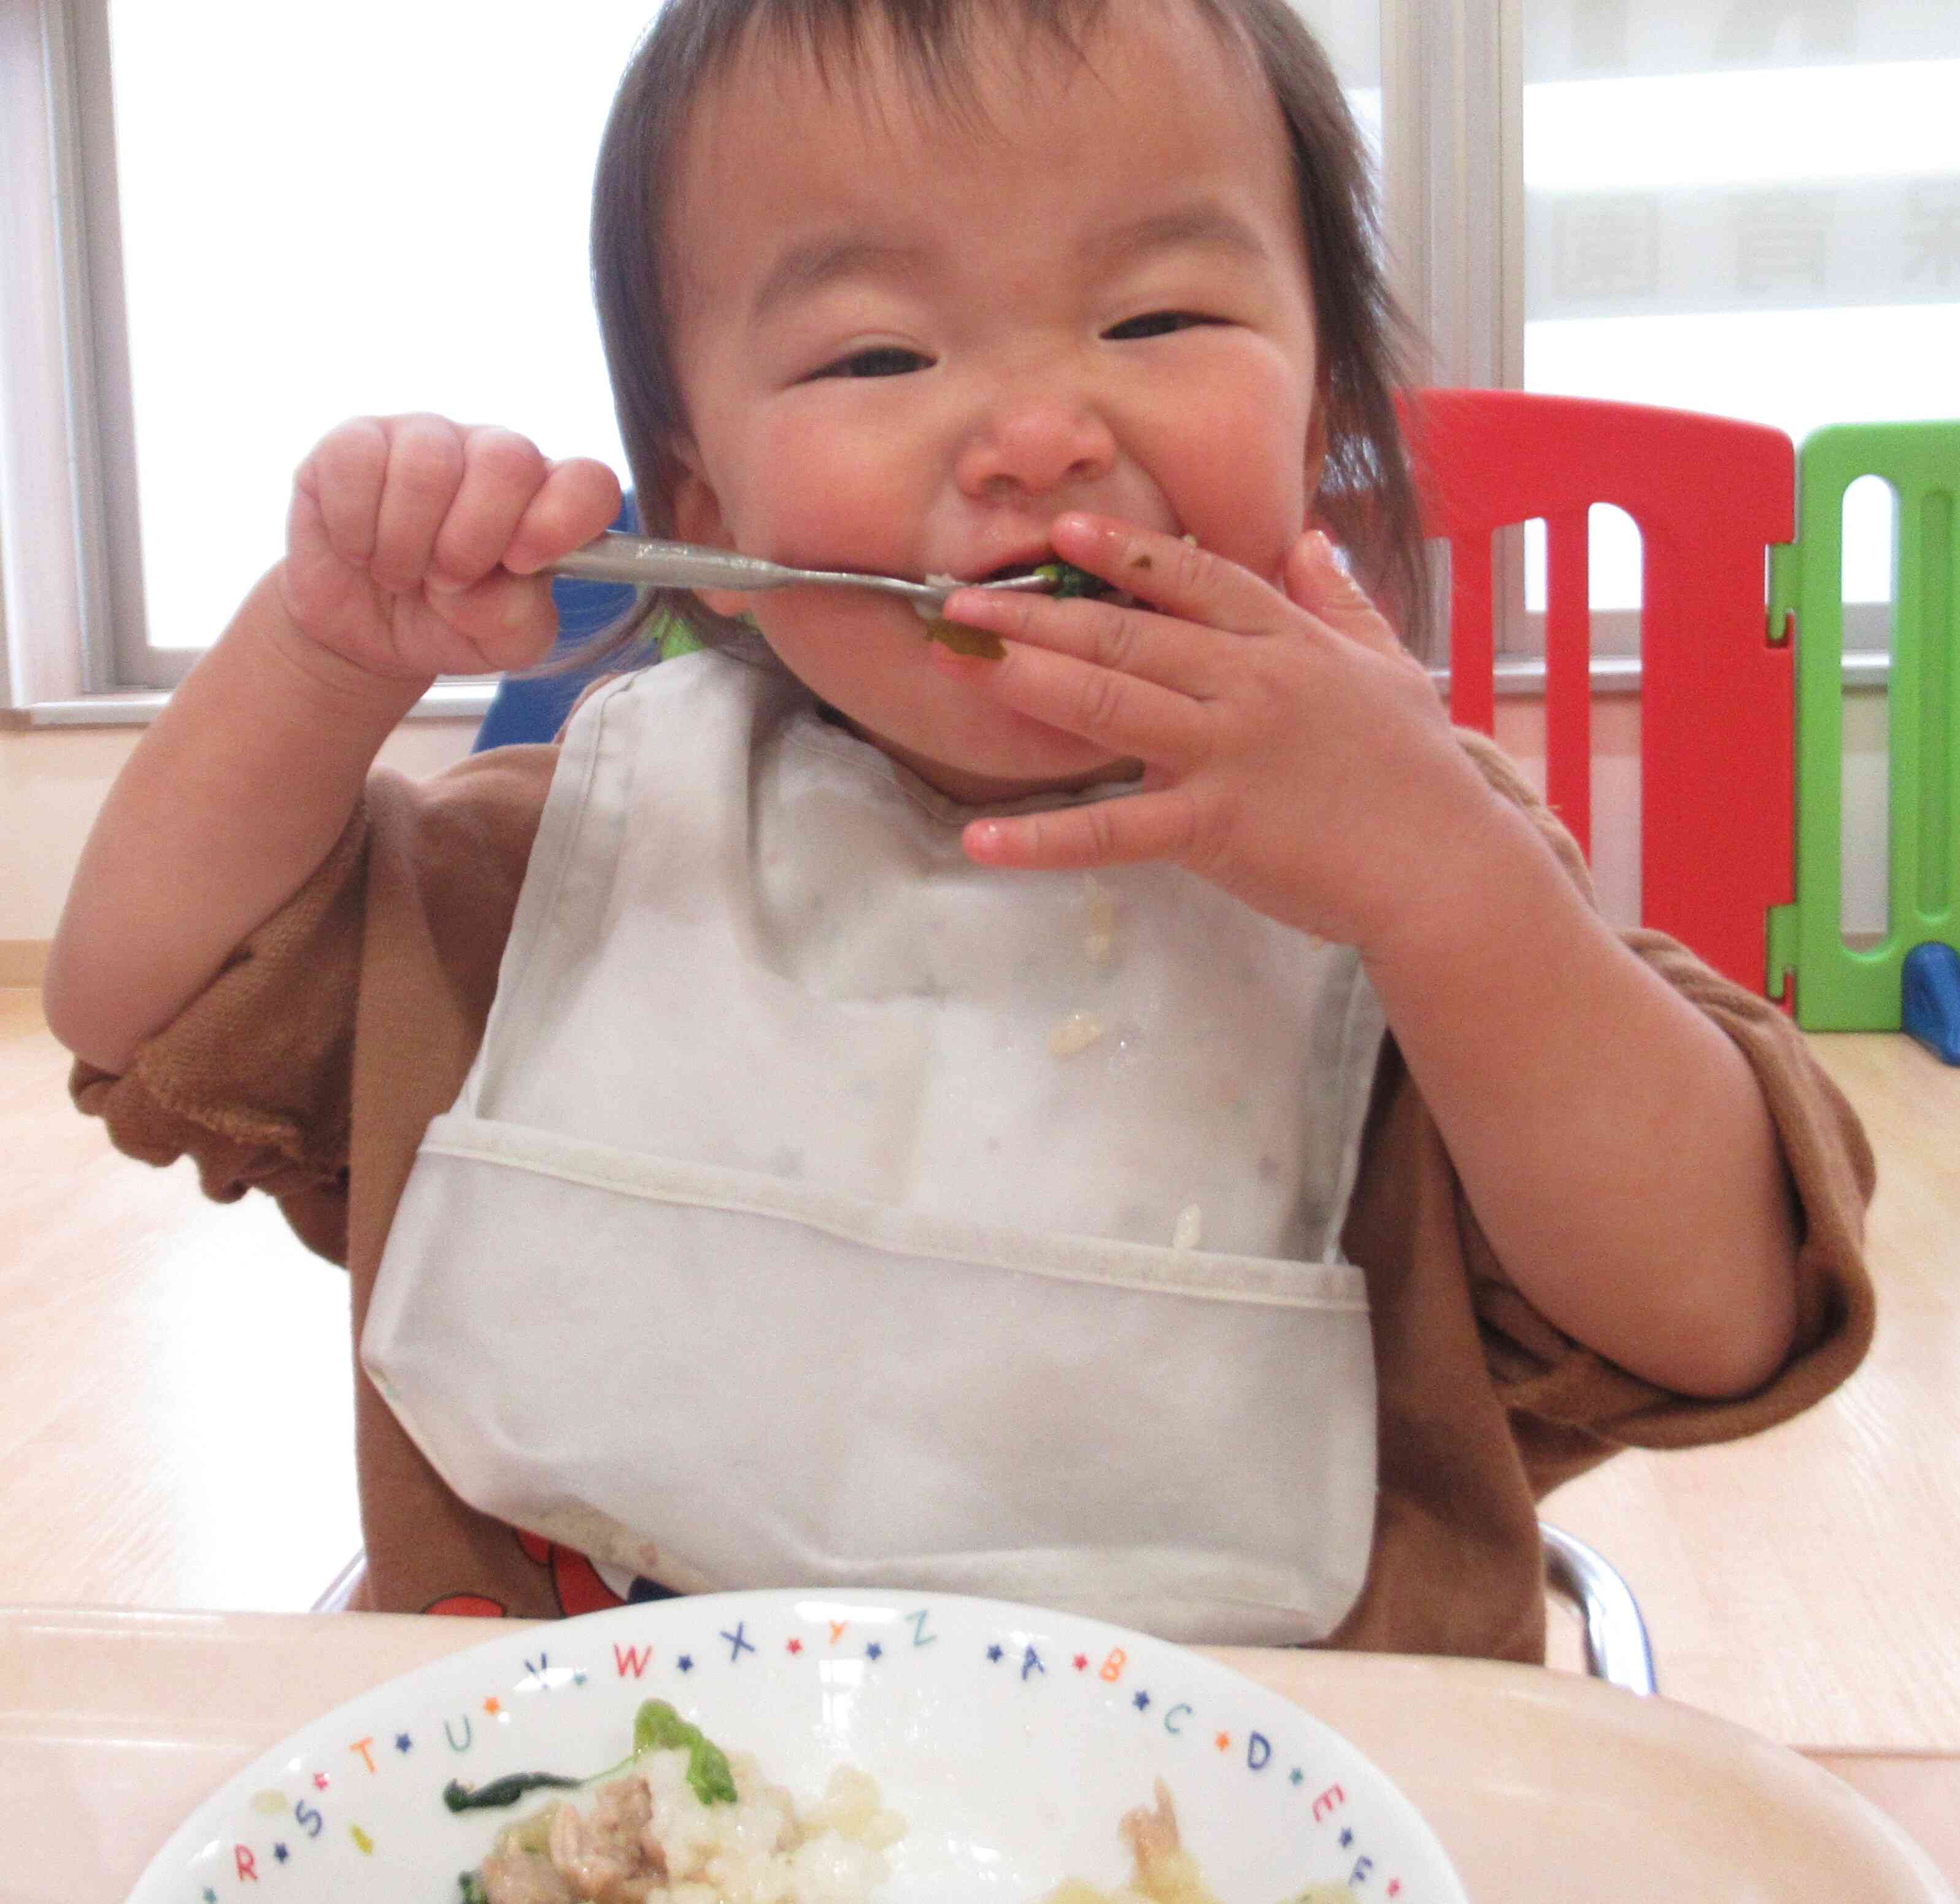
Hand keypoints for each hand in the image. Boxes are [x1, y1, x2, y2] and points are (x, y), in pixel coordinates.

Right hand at [279, 415, 622, 682]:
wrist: (363, 629)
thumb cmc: (447, 624)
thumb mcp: (498, 644)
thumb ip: (518, 619)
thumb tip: (498, 584)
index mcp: (547, 502)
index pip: (589, 482)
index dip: (563, 518)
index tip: (523, 563)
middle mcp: (494, 458)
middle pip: (510, 460)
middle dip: (475, 537)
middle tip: (448, 579)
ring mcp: (426, 439)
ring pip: (428, 466)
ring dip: (408, 545)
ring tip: (401, 575)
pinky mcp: (356, 440)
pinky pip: (358, 464)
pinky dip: (357, 529)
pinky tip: (361, 550)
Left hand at [941, 514, 1499, 951]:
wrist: (1448, 866)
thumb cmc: (1418, 773)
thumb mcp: (1388, 665)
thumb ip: (1341, 600)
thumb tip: (1309, 539)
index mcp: (1286, 642)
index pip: (1195, 579)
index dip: (1125, 551)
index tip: (1065, 530)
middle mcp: (1249, 683)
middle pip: (1129, 631)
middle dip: (1038, 612)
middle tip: (961, 599)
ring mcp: (1228, 752)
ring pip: (1112, 702)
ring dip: (1027, 679)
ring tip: (958, 661)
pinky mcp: (1215, 828)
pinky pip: (1114, 831)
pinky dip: (1045, 839)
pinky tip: (984, 839)